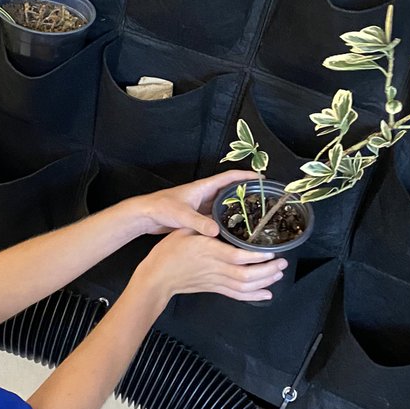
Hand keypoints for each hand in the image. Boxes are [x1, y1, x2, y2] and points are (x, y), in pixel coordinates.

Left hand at [134, 170, 257, 237]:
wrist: (146, 216)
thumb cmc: (162, 208)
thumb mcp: (182, 215)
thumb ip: (199, 223)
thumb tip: (216, 232)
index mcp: (204, 187)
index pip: (229, 177)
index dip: (246, 176)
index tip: (261, 178)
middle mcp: (205, 194)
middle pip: (230, 191)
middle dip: (246, 192)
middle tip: (263, 200)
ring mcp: (202, 206)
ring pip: (225, 205)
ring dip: (238, 208)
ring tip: (255, 216)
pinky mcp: (198, 217)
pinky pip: (217, 216)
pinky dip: (227, 220)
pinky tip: (235, 231)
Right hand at [134, 228, 286, 305]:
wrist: (158, 277)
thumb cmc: (169, 251)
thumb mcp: (184, 230)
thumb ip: (204, 224)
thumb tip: (220, 215)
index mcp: (209, 251)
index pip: (238, 256)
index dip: (257, 257)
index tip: (272, 252)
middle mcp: (215, 268)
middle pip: (246, 275)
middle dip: (268, 271)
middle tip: (282, 262)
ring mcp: (215, 281)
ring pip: (244, 286)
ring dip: (264, 282)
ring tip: (278, 274)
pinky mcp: (214, 289)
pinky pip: (237, 295)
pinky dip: (254, 296)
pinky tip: (266, 294)